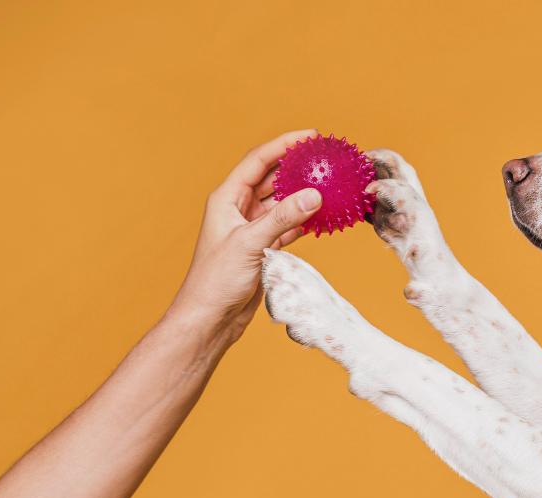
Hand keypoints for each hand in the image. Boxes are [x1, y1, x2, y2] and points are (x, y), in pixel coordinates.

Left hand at [168, 130, 322, 343]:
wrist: (210, 318)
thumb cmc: (216, 281)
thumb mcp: (250, 244)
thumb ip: (283, 218)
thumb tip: (315, 195)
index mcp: (227, 199)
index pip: (258, 161)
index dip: (284, 145)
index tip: (310, 136)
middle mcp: (239, 210)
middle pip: (273, 178)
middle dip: (298, 167)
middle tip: (325, 158)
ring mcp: (252, 229)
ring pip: (283, 203)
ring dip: (304, 194)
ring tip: (331, 184)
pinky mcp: (263, 248)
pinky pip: (289, 227)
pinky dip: (306, 221)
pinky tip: (325, 216)